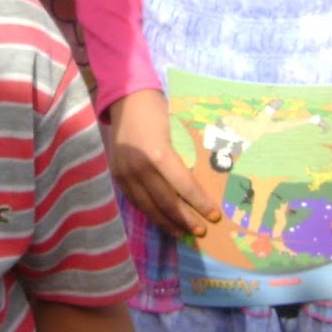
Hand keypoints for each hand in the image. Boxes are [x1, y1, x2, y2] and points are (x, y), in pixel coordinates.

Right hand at [107, 90, 219, 237]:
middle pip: (165, 202)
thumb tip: (203, 184)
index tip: (214, 215)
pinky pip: (135, 200)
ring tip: (182, 233)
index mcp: (158, 153)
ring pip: (148, 206)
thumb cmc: (157, 109)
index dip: (199, 203)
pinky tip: (161, 220)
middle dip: (185, 219)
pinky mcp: (117, 175)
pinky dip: (150, 212)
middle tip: (201, 231)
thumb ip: (183, 157)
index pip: (183, 186)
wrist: (125, 98)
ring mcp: (125, 173)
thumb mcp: (176, 130)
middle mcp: (139, 167)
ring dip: (167, 222)